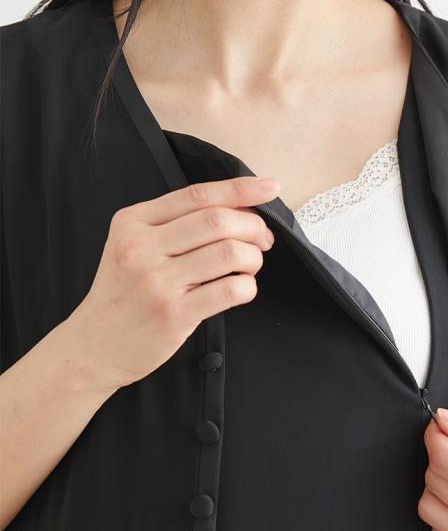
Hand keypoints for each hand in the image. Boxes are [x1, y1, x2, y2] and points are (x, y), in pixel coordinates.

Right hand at [67, 176, 279, 391]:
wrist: (95, 343)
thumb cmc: (123, 293)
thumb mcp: (132, 245)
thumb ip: (174, 225)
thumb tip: (238, 209)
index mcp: (134, 221)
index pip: (197, 195)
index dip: (240, 189)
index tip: (269, 187)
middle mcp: (142, 247)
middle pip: (217, 221)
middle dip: (253, 226)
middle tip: (263, 239)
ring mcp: (157, 281)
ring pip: (229, 253)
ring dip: (253, 258)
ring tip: (250, 266)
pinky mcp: (174, 314)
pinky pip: (229, 290)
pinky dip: (248, 287)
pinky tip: (242, 289)